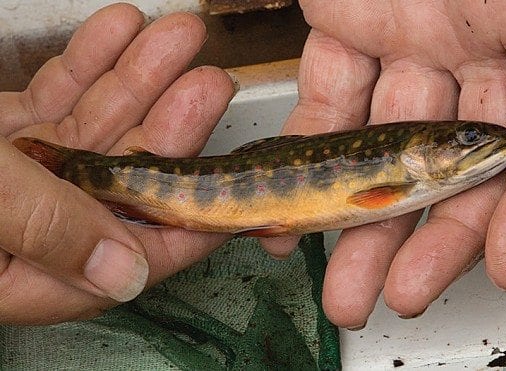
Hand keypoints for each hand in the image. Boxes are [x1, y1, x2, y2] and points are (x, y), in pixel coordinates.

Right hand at [0, 4, 234, 323]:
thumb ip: (43, 231)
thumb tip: (127, 274)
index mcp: (16, 269)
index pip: (123, 257)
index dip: (182, 224)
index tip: (228, 187)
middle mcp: (25, 226)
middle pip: (121, 181)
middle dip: (168, 127)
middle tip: (209, 79)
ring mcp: (14, 175)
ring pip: (93, 128)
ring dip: (138, 79)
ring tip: (177, 36)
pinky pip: (52, 95)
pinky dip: (85, 61)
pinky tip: (120, 28)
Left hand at [261, 1, 505, 327]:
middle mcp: (475, 43)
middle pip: (459, 163)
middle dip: (430, 239)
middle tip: (400, 297)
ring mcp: (409, 43)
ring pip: (387, 150)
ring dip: (363, 223)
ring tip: (342, 286)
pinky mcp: (348, 33)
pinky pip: (330, 106)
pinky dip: (311, 159)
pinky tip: (292, 210)